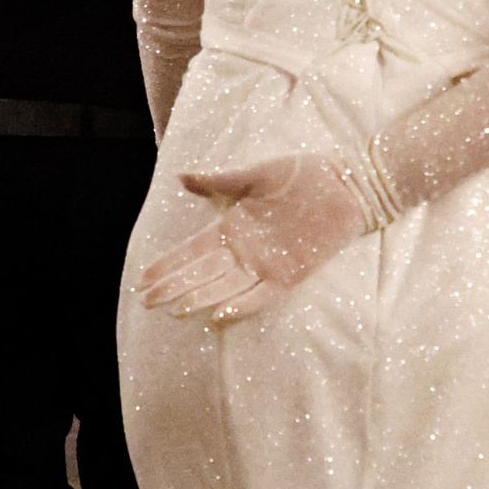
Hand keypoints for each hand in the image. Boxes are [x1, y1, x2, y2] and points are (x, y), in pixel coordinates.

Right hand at [137, 152, 373, 324]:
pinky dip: (241, 306)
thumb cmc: (303, 174)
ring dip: (200, 299)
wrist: (346, 183)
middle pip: (202, 273)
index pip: (191, 251)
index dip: (168, 264)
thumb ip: (218, 181)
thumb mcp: (254, 174)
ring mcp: (265, 264)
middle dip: (173, 287)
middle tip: (145, 301)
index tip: (142, 278)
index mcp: (232, 226)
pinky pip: (261, 296)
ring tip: (174, 310)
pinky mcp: (289, 274)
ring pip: (225, 288)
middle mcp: (244, 250)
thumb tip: (180, 177)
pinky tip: (218, 315)